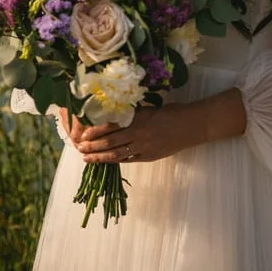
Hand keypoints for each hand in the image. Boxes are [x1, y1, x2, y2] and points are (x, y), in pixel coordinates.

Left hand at [58, 103, 193, 163]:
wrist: (191, 126)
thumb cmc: (172, 112)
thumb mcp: (150, 108)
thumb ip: (133, 113)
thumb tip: (116, 114)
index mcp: (137, 118)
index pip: (111, 126)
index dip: (95, 131)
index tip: (83, 135)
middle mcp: (138, 133)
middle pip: (110, 141)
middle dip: (93, 146)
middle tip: (80, 149)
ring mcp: (143, 147)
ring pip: (117, 154)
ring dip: (100, 157)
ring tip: (87, 159)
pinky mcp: (149, 157)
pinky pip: (129, 160)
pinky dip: (117, 161)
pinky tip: (107, 162)